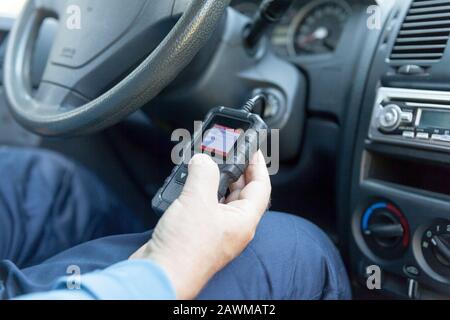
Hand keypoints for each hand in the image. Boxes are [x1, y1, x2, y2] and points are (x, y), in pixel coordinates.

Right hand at [130, 151, 270, 298]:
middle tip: (227, 153)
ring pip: (219, 199)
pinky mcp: (196, 233)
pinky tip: (188, 184)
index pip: (261, 188)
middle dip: (235, 171)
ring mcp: (214, 231)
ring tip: (206, 164)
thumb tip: (203, 160)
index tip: (253, 151)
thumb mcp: (198, 200)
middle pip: (241, 193)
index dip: (258, 167)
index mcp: (243, 221)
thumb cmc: (185, 248)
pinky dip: (198, 192)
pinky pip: (203, 207)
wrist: (159, 273)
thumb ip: (204, 173)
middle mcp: (232, 227)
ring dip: (214, 181)